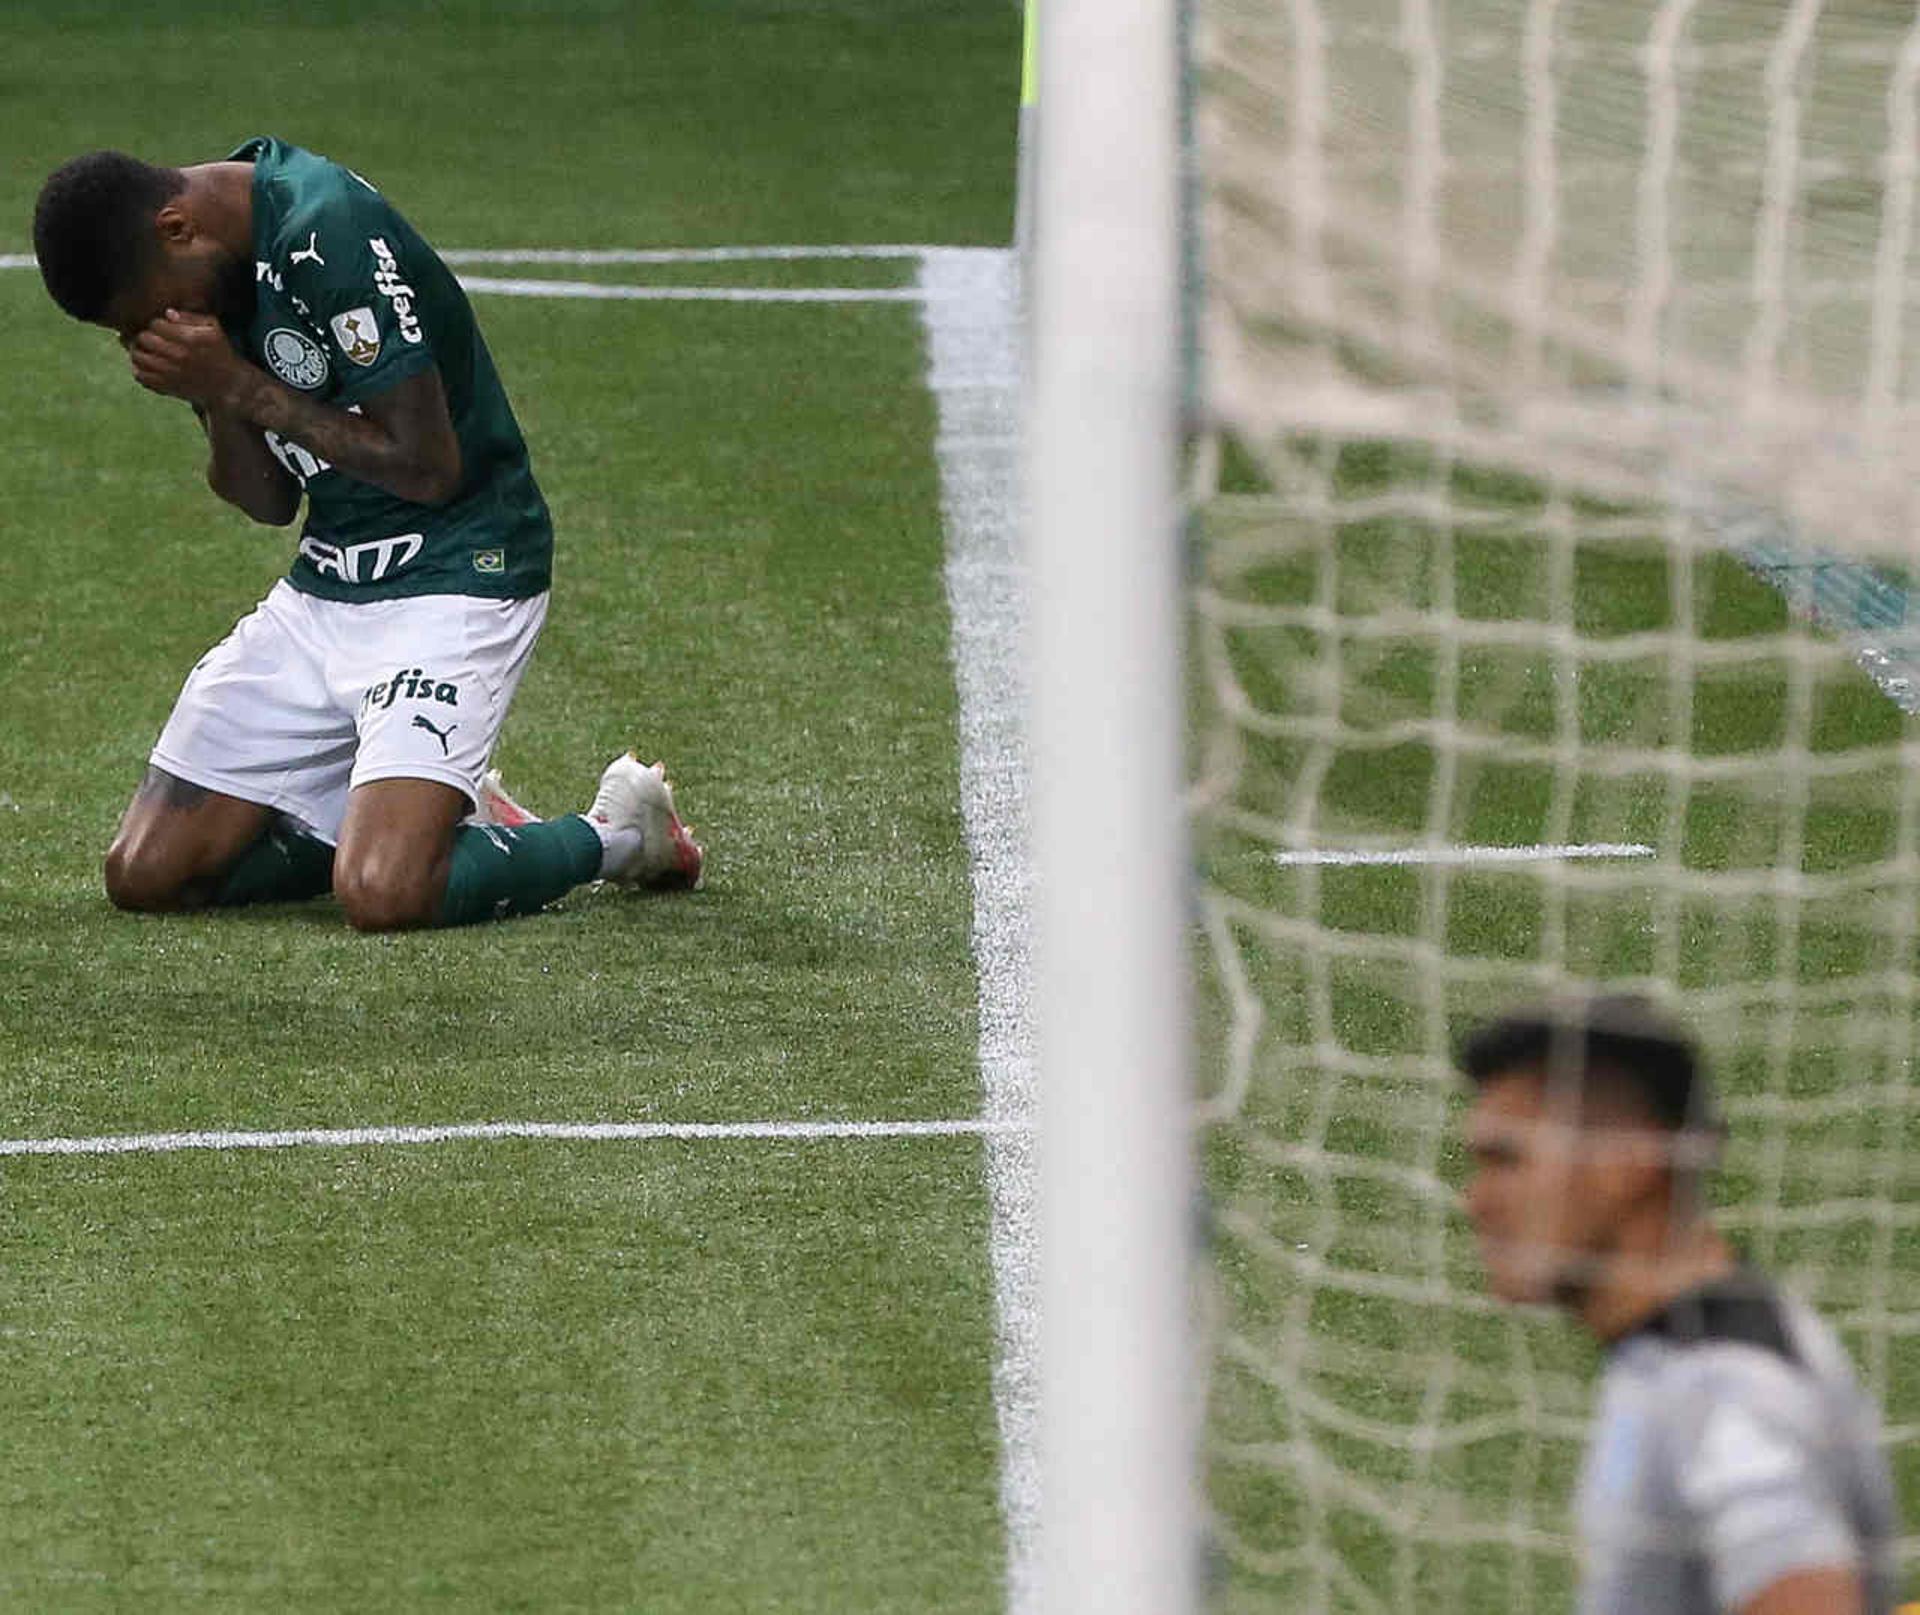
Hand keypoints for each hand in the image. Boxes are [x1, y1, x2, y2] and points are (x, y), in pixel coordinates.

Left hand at [126, 310, 248, 409]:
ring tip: (146, 350)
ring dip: (138, 351)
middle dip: (146, 335)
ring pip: (137, 356)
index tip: (163, 328)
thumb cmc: (220, 353)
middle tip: (151, 338)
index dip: (157, 323)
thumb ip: (191, 317)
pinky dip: (138, 370)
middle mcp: (178, 356)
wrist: (229, 385)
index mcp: (189, 339)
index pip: (156, 324)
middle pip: (144, 338)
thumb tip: (168, 313)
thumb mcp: (214, 328)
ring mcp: (171, 374)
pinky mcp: (167, 387)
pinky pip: (140, 376)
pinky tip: (147, 366)